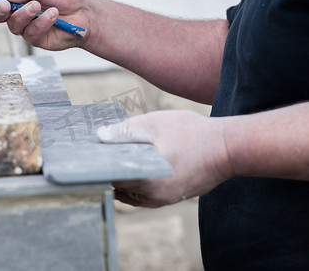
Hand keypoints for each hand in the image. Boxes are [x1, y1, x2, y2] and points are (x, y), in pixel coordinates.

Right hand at [0, 0, 94, 49]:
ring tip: (39, 6)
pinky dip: (42, 22)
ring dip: (25, 14)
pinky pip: (31, 33)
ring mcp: (26, 26)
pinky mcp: (37, 38)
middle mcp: (18, 10)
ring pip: (13, 24)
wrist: (87, 14)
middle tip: (4, 4)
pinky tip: (53, 15)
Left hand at [97, 110, 232, 207]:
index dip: (101, 166)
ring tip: (121, 159)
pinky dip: (141, 183)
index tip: (94, 156)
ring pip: (135, 193)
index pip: (111, 179)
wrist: (230, 147)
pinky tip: (140, 167)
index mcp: (146, 180)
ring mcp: (166, 199)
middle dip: (112, 172)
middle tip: (106, 154)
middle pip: (122, 188)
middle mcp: (154, 197)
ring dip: (126, 179)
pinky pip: (149, 194)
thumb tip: (100, 136)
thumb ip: (125, 131)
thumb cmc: (192, 133)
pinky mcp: (175, 196)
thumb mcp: (155, 125)